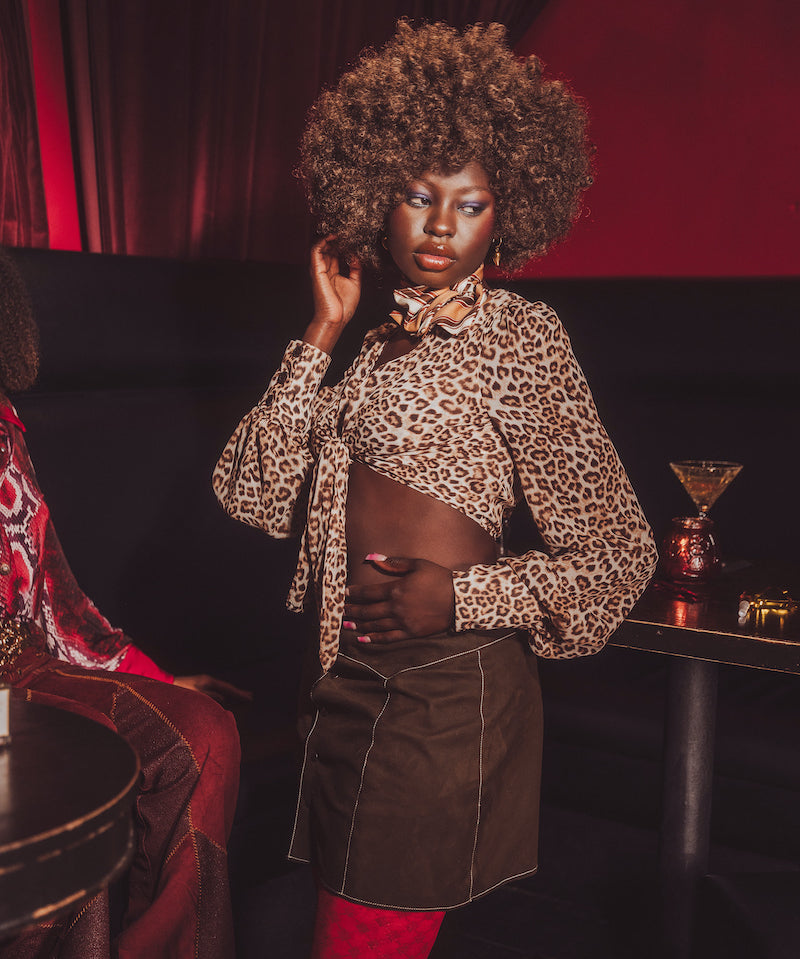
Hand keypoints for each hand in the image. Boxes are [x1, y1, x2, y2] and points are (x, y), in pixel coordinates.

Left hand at [173, 674, 253, 705]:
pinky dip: (225, 694)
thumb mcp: (194, 694)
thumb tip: (223, 698)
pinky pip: (217, 690)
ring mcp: (204, 683)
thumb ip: (209, 696)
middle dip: (238, 693)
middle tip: (250, 697)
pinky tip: (226, 698)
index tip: (249, 697)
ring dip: (232, 693)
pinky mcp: (200, 686)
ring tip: (242, 697)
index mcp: (208, 681)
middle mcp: (208, 680)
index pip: (227, 688)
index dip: (238, 694)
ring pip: (222, 688)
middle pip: (226, 687)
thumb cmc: (179, 690)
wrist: (166, 683)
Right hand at [304, 235, 361, 351]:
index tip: (350, 239)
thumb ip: (356, 269)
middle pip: (327, 249)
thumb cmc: (343, 307)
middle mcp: (325, 271)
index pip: (335, 254)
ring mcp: (319, 270)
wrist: (336, 319)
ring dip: (328, 238)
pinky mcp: (316, 271)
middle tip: (345, 232)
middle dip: (335, 240)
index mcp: (333, 274)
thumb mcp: (355, 284)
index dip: (341, 245)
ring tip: (338, 232)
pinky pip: (315, 252)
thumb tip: (357, 256)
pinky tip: (332, 237)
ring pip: (320, 248)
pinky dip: (322, 242)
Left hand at [343, 555, 454, 642]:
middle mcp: (396, 607)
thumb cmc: (438, 577)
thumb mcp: (417, 565)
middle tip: (339, 611)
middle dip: (352, 610)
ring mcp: (403, 622)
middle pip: (368, 610)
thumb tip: (371, 557)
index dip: (354, 593)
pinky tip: (363, 639)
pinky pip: (389, 638)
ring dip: (359, 625)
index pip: (368, 592)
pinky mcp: (411, 633)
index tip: (344, 593)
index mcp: (396, 589)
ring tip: (346, 625)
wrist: (459, 599)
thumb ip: (393, 563)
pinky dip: (374, 639)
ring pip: (375, 625)